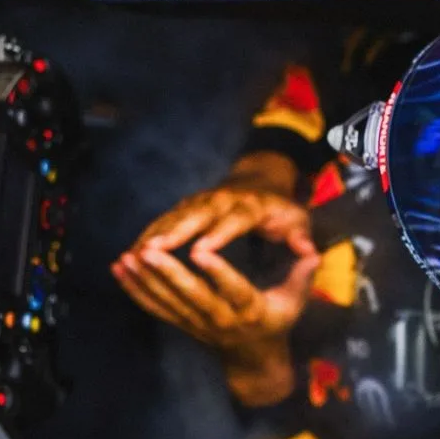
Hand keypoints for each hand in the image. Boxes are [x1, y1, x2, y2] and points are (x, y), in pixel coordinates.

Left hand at [113, 151, 319, 405]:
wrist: (254, 359)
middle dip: (168, 274)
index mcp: (250, 310)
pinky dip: (135, 291)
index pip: (233, 289)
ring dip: (144, 281)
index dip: (217, 272)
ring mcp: (198, 325)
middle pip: (192, 297)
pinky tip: (119, 272)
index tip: (200, 251)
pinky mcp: (182, 325)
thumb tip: (313, 253)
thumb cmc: (277, 321)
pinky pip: (155, 309)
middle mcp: (221, 320)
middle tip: (148, 251)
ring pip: (168, 303)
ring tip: (125, 257)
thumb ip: (301, 275)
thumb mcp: (294, 300)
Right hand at [132, 151, 307, 254]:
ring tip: (134, 256)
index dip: (217, 234)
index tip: (200, 251)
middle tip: (153, 252)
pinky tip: (130, 255)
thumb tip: (309, 251)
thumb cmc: (281, 211)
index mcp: (251, 205)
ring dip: (153, 234)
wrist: (262, 181)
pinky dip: (147, 235)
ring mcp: (200, 200)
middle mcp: (222, 199)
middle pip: (195, 215)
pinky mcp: (186, 206)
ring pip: (174, 217)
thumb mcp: (298, 221)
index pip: (234, 220)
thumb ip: (301, 237)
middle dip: (174, 232)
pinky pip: (163, 220)